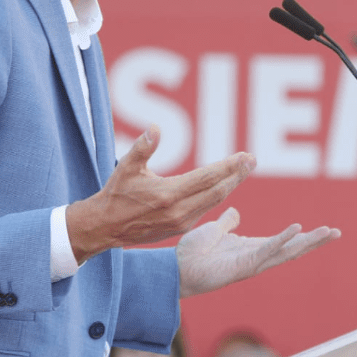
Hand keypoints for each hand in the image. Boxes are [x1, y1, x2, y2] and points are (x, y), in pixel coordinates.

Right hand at [66, 125, 254, 262]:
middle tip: (252, 160)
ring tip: (242, 170)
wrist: (105, 227)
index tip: (245, 156)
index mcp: (167, 194)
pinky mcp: (180, 229)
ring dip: (230, 185)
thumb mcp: (126, 167)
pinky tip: (224, 186)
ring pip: (213, 202)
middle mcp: (178, 211)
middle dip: (236, 175)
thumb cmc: (116, 193)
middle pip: (217, 191)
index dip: (228, 167)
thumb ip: (143, 147)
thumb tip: (155, 128)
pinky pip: (204, 209)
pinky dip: (216, 196)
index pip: (207, 178)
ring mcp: (181, 222)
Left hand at [176, 207, 340, 297]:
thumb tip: (236, 213)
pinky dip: (282, 239)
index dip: (304, 235)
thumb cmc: (193, 254)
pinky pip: (266, 250)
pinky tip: (297, 229)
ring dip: (308, 241)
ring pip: (286, 251)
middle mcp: (257, 256)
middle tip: (337, 232)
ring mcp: (252, 262)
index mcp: (252, 247)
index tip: (325, 230)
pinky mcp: (243, 265)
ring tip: (328, 232)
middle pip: (292, 248)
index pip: (285, 241)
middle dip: (315, 241)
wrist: (176, 269)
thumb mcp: (214, 231)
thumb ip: (227, 223)